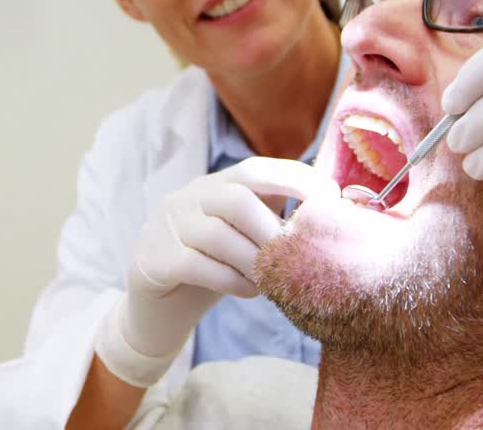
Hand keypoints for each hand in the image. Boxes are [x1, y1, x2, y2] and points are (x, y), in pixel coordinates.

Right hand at [95, 157, 338, 386]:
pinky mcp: (152, 259)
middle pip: (236, 199)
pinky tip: (249, 291)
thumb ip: (271, 221)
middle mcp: (186, 198)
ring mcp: (165, 227)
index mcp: (213, 186)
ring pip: (217, 235)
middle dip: (273, 229)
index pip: (253, 170)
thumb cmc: (212, 270)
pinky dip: (231, 280)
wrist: (158, 311)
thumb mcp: (242, 239)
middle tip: (296, 257)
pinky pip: (196, 265)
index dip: (293, 179)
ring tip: (273, 282)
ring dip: (254, 261)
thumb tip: (327, 217)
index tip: (329, 197)